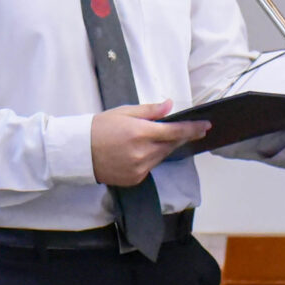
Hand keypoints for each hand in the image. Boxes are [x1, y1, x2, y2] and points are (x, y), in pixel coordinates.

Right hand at [92, 101, 210, 187]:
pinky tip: (140, 151)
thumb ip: (150, 110)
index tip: (206, 126)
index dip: (193, 129)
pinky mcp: (135, 179)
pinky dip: (151, 158)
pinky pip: (151, 167)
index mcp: (140, 133)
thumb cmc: (100, 127)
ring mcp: (139, 168)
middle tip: (188, 129)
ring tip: (154, 138)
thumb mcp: (124, 112)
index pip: (175, 131)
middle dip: (180, 136)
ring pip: (162, 156)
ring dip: (164, 147)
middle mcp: (143, 153)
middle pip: (171, 144)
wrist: (79, 152)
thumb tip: (170, 105)